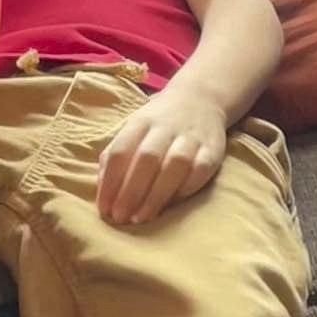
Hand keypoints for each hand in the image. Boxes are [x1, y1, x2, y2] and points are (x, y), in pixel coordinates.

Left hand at [97, 86, 226, 225]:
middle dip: (131, 191)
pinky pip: (199, 170)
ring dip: (156, 194)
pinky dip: (185, 189)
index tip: (104, 208)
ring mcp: (190, 138)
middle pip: (147, 158)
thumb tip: (104, 190)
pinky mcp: (212, 150)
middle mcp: (165, 128)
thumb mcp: (133, 129)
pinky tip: (171, 205)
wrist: (200, 99)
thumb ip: (116, 155)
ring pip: (175, 164)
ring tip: (141, 217)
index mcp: (140, 122)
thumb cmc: (158, 123)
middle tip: (120, 217)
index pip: (122, 150)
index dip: (111, 181)